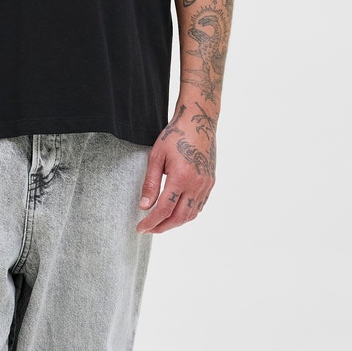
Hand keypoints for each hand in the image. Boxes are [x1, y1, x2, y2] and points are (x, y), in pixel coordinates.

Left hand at [136, 106, 215, 233]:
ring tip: (160, 223)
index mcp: (181, 177)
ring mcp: (206, 184)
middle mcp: (196, 184)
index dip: (151, 222)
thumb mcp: (156, 157)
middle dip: (162, 227)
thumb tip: (144, 207)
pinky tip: (176, 213)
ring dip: (175, 223)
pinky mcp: (211, 182)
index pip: (164, 209)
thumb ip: (150, 184)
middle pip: (179, 217)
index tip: (140, 228)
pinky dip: (187, 214)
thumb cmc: (175, 136)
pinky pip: (199, 206)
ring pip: (191, 214)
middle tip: (148, 229)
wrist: (199, 122)